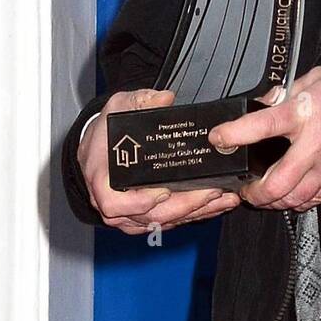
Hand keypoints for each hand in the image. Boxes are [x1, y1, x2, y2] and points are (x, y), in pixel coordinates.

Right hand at [78, 88, 240, 234]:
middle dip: (184, 206)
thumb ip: (140, 100)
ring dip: (195, 212)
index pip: (113, 203)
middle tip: (211, 192)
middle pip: (148, 216)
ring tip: (222, 199)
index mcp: (102, 178)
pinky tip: (215, 205)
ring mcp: (129, 212)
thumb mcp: (118, 106)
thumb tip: (164, 98)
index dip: (138, 203)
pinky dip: (194, 215)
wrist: (98, 146)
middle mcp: (113, 201)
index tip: (163, 193)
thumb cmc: (105, 132)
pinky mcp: (144, 216)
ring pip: (162, 222)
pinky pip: (169, 221)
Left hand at [207, 66, 320, 211]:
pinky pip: (316, 198)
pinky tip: (292, 196)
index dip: (234, 133)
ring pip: (295, 198)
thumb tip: (266, 102)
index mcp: (302, 115)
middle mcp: (312, 145)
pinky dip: (300, 201)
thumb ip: (286, 94)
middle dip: (255, 193)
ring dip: (275, 202)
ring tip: (265, 196)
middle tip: (245, 188)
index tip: (218, 137)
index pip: (260, 126)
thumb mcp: (314, 79)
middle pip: (276, 183)